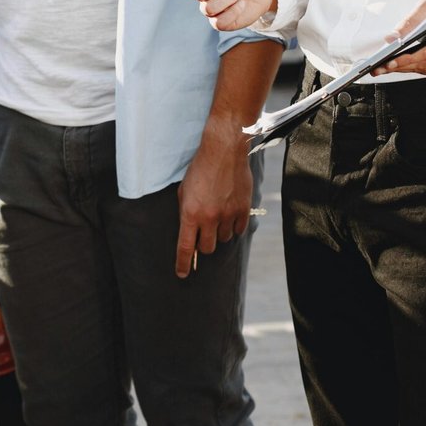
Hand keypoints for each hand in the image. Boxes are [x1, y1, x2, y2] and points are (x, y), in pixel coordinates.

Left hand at [174, 123, 252, 277]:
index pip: (185, 247)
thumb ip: (185, 211)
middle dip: (203, 245)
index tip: (182, 274)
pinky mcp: (243, 209)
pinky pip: (239, 230)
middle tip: (203, 233)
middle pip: (206, 248)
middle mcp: (209, 218)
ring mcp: (228, 215)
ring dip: (219, 233)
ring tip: (218, 216)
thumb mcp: (184, 190)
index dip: (182, 264)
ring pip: (224, 239)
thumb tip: (189, 231)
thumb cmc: (200, 168)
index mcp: (190, 213)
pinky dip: (234, 226)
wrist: (224, 151)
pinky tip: (230, 215)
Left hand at [374, 0, 425, 78]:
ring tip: (386, 66)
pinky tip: (402, 64)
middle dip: (400, 65)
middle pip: (425, 63)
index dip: (408, 58)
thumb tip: (392, 39)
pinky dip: (415, 67)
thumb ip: (410, 22)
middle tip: (379, 67)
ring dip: (405, 68)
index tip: (389, 62)